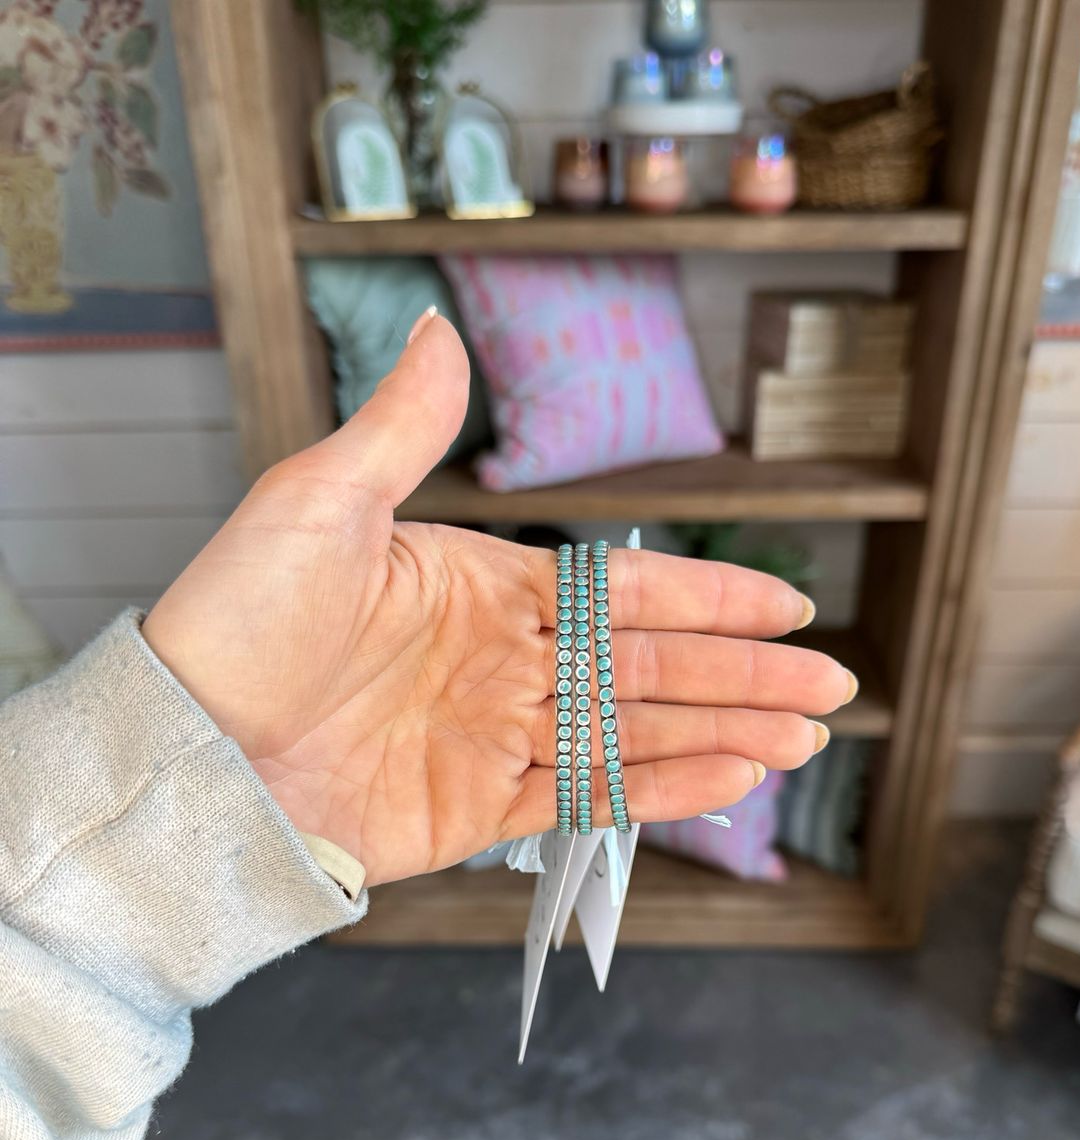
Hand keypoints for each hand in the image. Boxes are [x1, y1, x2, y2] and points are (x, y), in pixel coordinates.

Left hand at [143, 314, 854, 886]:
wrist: (189, 750)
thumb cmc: (242, 618)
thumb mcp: (321, 503)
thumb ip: (404, 428)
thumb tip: (437, 328)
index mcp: (482, 588)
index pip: (622, 592)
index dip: (708, 599)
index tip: (785, 604)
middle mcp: (502, 665)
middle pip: (649, 668)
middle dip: (743, 674)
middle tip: (830, 682)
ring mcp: (495, 740)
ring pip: (635, 735)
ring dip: (723, 732)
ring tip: (805, 734)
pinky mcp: (477, 811)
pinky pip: (588, 798)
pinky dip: (660, 789)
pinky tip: (729, 775)